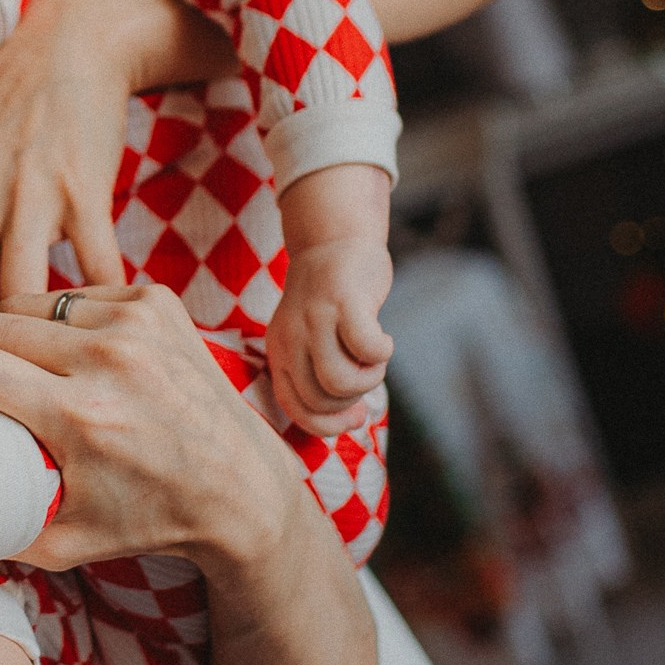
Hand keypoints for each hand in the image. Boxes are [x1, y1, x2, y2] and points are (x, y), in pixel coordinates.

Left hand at [0, 0, 217, 351]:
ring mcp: (25, 193)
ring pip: (26, 297)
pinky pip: (91, 267)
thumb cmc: (0, 121)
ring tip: (56, 382)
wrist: (63, 49)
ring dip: (42, 345)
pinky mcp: (81, 188)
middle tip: (5, 410)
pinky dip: (98, 306)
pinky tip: (106, 334)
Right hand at [0, 281, 302, 577]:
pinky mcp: (157, 301)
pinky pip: (77, 294)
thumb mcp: (63, 542)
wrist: (241, 487)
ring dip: (7, 324)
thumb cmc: (148, 518)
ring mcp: (137, 323)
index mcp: (80, 417)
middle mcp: (109, 360)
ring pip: (33, 302)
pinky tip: (59, 346)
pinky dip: (59, 317)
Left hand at [267, 238, 393, 433]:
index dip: (326, 425)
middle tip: (366, 375)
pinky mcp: (344, 300)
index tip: (354, 417)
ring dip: (369, 380)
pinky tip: (385, 340)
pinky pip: (365, 348)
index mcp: (279, 349)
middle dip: (351, 401)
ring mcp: (315, 317)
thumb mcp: (312, 337)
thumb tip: (355, 419)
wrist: (336, 240)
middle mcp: (290, 335)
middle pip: (319, 399)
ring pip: (339, 381)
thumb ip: (323, 374)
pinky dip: (382, 353)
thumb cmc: (332, 300)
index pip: (293, 407)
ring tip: (375, 359)